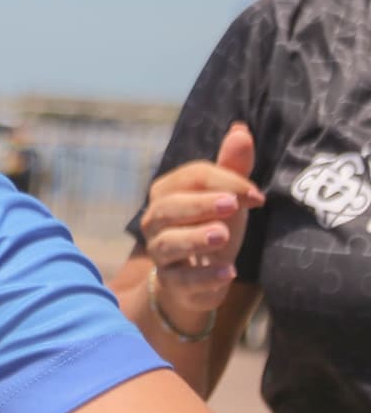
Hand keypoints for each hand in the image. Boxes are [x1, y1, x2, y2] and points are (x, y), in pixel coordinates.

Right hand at [139, 122, 264, 315]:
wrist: (197, 278)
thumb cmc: (212, 227)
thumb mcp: (226, 198)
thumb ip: (231, 167)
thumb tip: (240, 129)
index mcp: (168, 192)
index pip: (191, 177)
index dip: (225, 181)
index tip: (257, 195)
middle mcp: (155, 220)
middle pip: (170, 207)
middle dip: (200, 204)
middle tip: (232, 205)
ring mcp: (160, 252)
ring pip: (168, 243)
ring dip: (195, 238)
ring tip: (223, 235)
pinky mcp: (172, 283)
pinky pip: (182, 280)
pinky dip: (204, 277)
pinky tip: (227, 272)